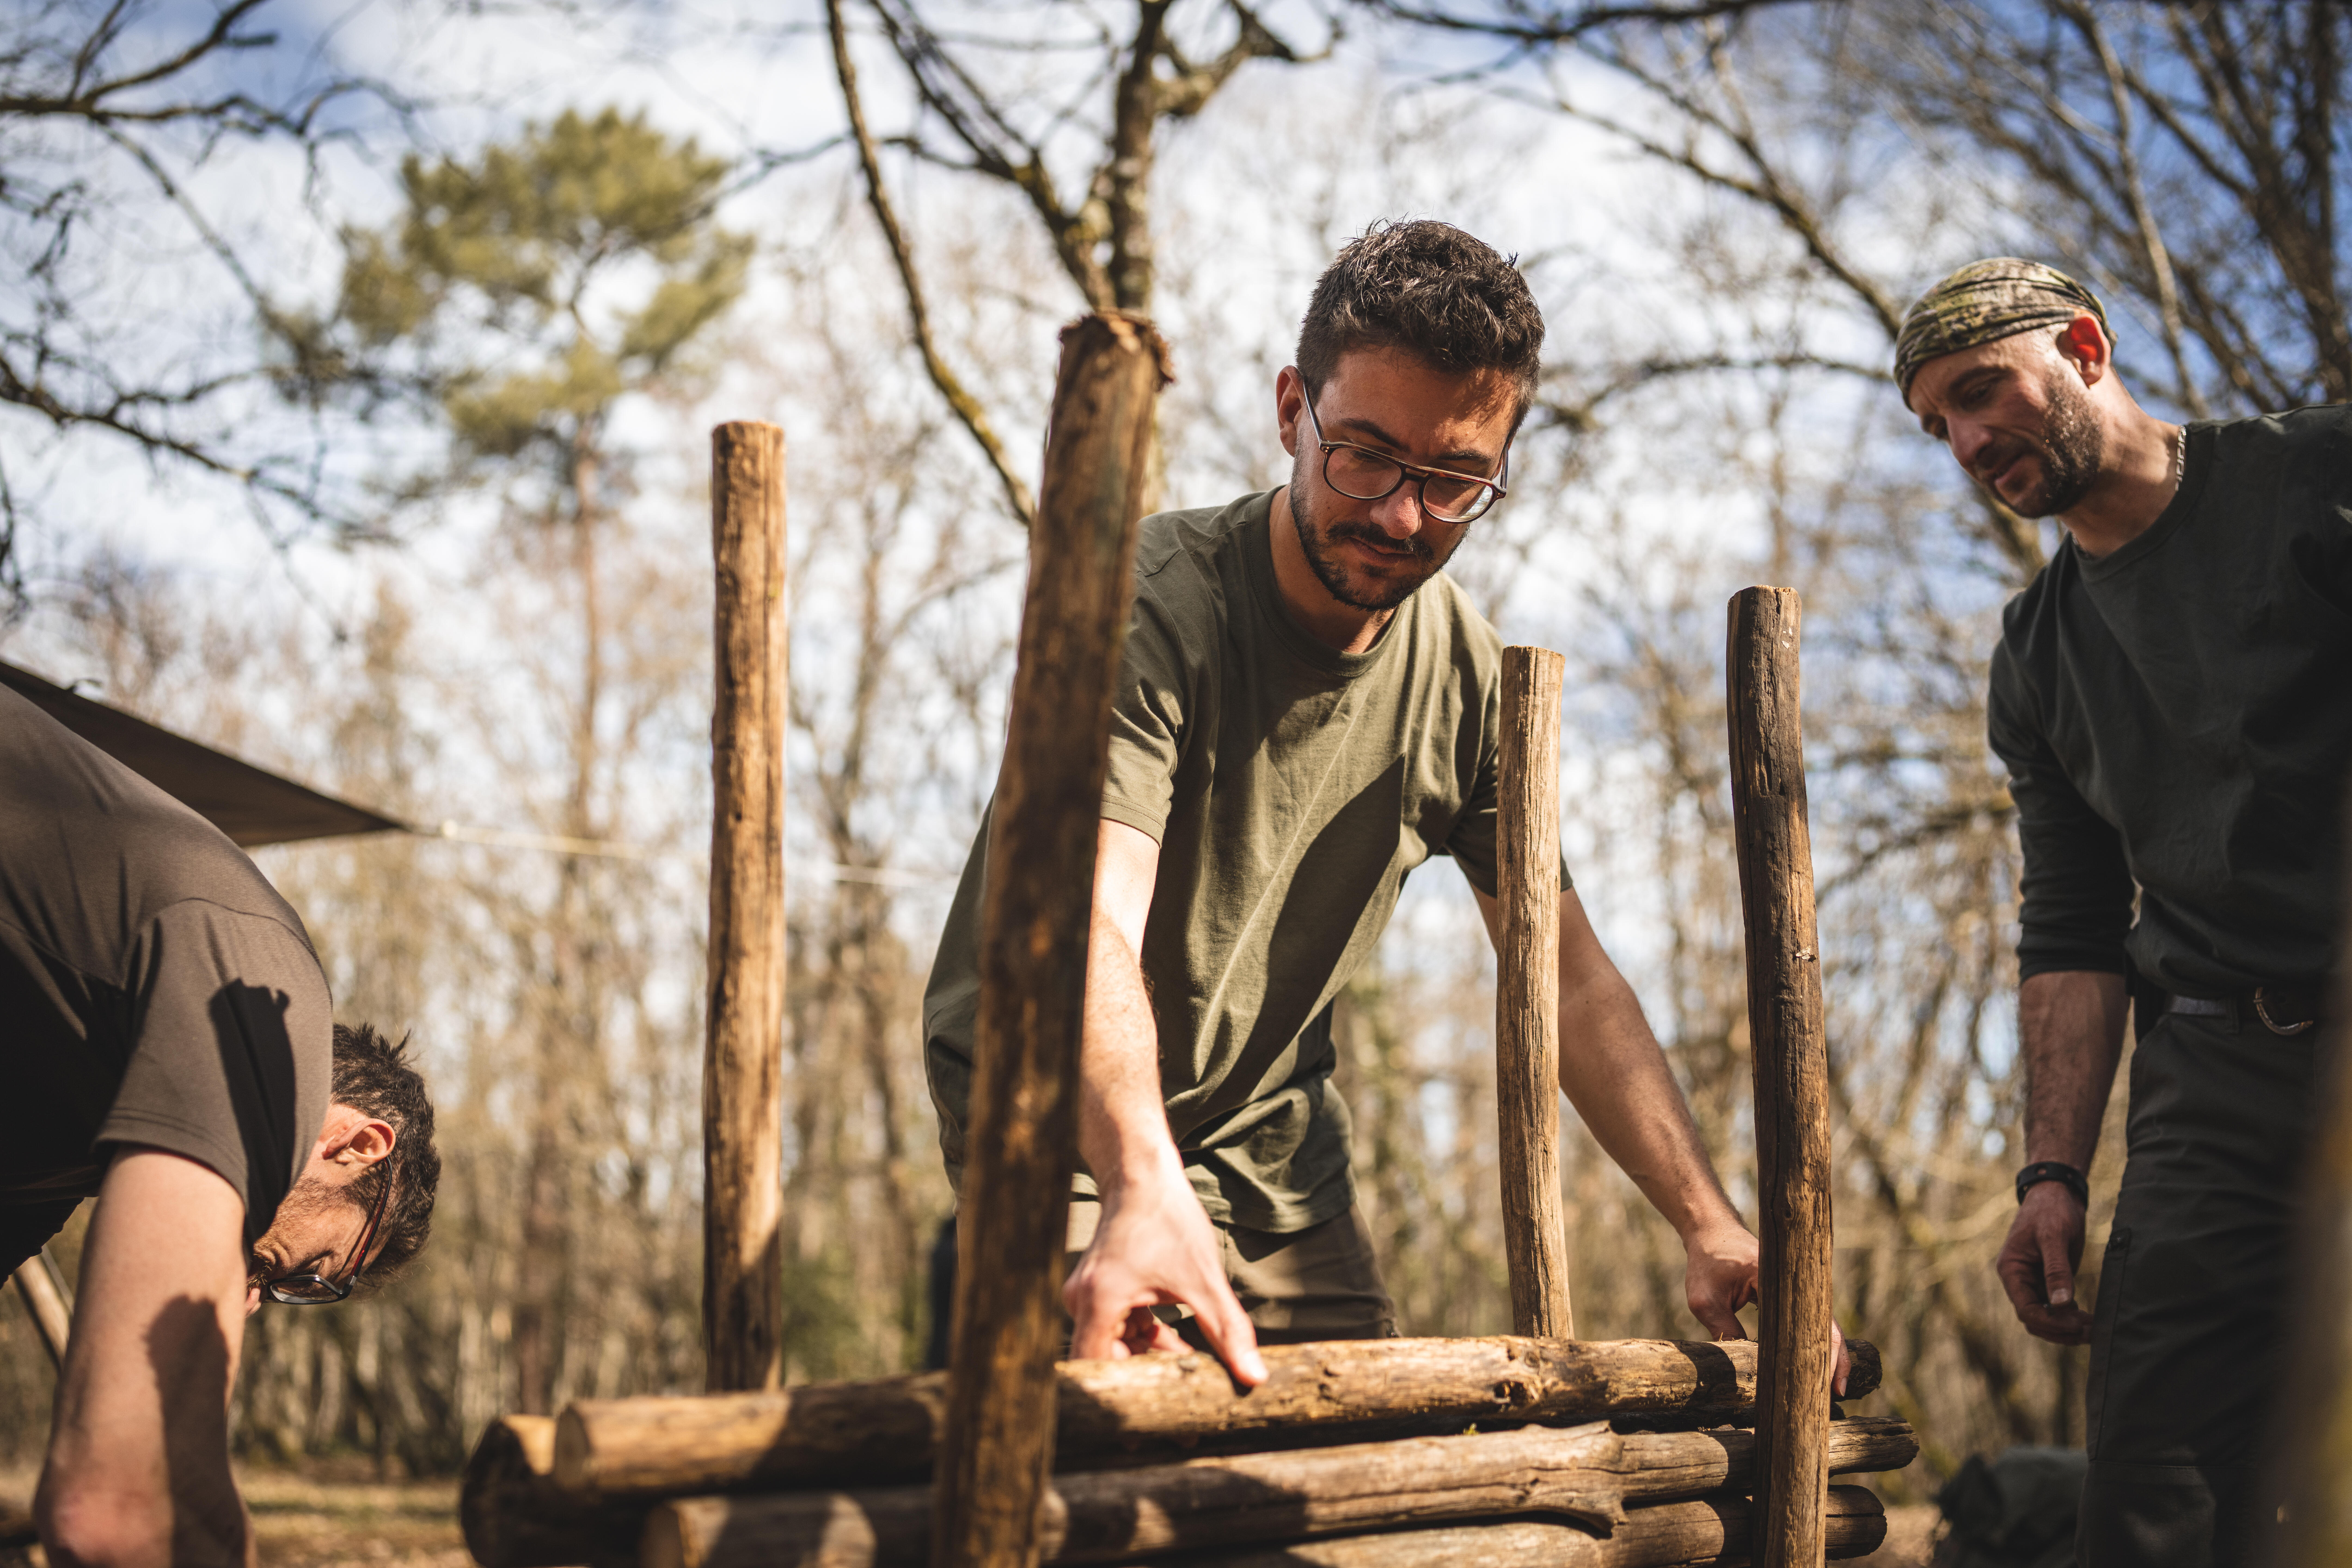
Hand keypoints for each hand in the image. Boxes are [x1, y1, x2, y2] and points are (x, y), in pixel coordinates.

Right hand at [1063, 1161, 1266, 1386]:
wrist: (1144, 1175)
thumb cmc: (1169, 1219)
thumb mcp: (1204, 1279)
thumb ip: (1228, 1331)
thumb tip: (1254, 1377)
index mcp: (1099, 1302)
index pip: (1097, 1371)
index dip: (1124, 1399)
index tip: (1157, 1416)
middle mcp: (1081, 1301)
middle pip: (1106, 1361)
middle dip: (1144, 1379)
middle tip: (1181, 1399)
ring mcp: (1087, 1295)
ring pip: (1114, 1345)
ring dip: (1149, 1357)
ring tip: (1188, 1367)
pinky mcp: (1098, 1289)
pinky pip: (1117, 1327)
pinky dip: (1145, 1337)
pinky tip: (1176, 1342)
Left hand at [1682, 1218, 1850, 1396]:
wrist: (1710, 1233)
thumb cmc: (1706, 1262)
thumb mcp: (1705, 1299)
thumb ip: (1725, 1330)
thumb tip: (1746, 1369)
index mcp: (1781, 1276)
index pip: (1813, 1319)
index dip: (1824, 1352)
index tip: (1828, 1382)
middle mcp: (1798, 1281)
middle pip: (1827, 1325)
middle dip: (1835, 1361)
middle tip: (1835, 1396)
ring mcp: (1798, 1289)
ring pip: (1822, 1326)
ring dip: (1828, 1356)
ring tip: (1830, 1391)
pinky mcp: (1792, 1297)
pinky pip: (1809, 1323)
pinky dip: (1814, 1346)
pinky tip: (1814, 1370)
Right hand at [1997, 1181, 2091, 1344]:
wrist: (2057, 1193)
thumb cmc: (2051, 1210)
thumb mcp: (2053, 1237)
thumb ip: (2056, 1271)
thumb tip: (2062, 1306)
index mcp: (2012, 1270)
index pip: (2026, 1310)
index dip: (2051, 1322)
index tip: (2077, 1324)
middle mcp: (2019, 1280)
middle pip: (2035, 1320)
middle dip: (2061, 1330)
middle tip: (2091, 1332)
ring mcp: (2034, 1282)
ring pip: (2046, 1318)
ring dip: (2067, 1327)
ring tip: (2093, 1330)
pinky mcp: (2049, 1281)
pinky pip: (2056, 1308)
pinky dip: (2071, 1317)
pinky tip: (2089, 1318)